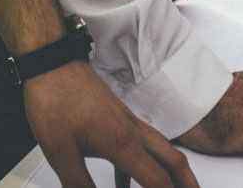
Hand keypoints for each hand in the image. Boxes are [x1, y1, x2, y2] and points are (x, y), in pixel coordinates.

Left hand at [22, 62, 196, 187]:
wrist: (54, 67)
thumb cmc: (55, 103)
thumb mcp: (61, 154)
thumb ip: (80, 185)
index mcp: (123, 143)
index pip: (156, 180)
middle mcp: (134, 132)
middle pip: (174, 160)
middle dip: (188, 182)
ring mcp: (129, 123)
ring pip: (162, 150)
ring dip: (172, 171)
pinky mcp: (118, 118)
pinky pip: (141, 146)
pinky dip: (143, 166)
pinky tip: (125, 183)